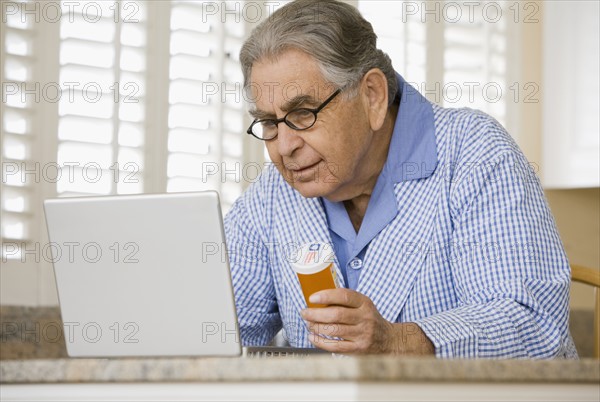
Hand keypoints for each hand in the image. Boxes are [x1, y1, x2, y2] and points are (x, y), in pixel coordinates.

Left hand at [300, 288, 434, 354]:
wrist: (388, 340)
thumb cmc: (369, 319)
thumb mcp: (363, 305)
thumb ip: (345, 301)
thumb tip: (317, 299)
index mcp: (364, 303)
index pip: (344, 296)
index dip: (326, 296)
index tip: (312, 298)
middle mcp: (364, 318)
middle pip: (336, 314)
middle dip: (315, 314)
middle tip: (305, 312)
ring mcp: (362, 334)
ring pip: (333, 330)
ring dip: (316, 327)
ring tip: (308, 324)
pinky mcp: (358, 349)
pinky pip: (335, 346)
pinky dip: (320, 342)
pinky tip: (312, 337)